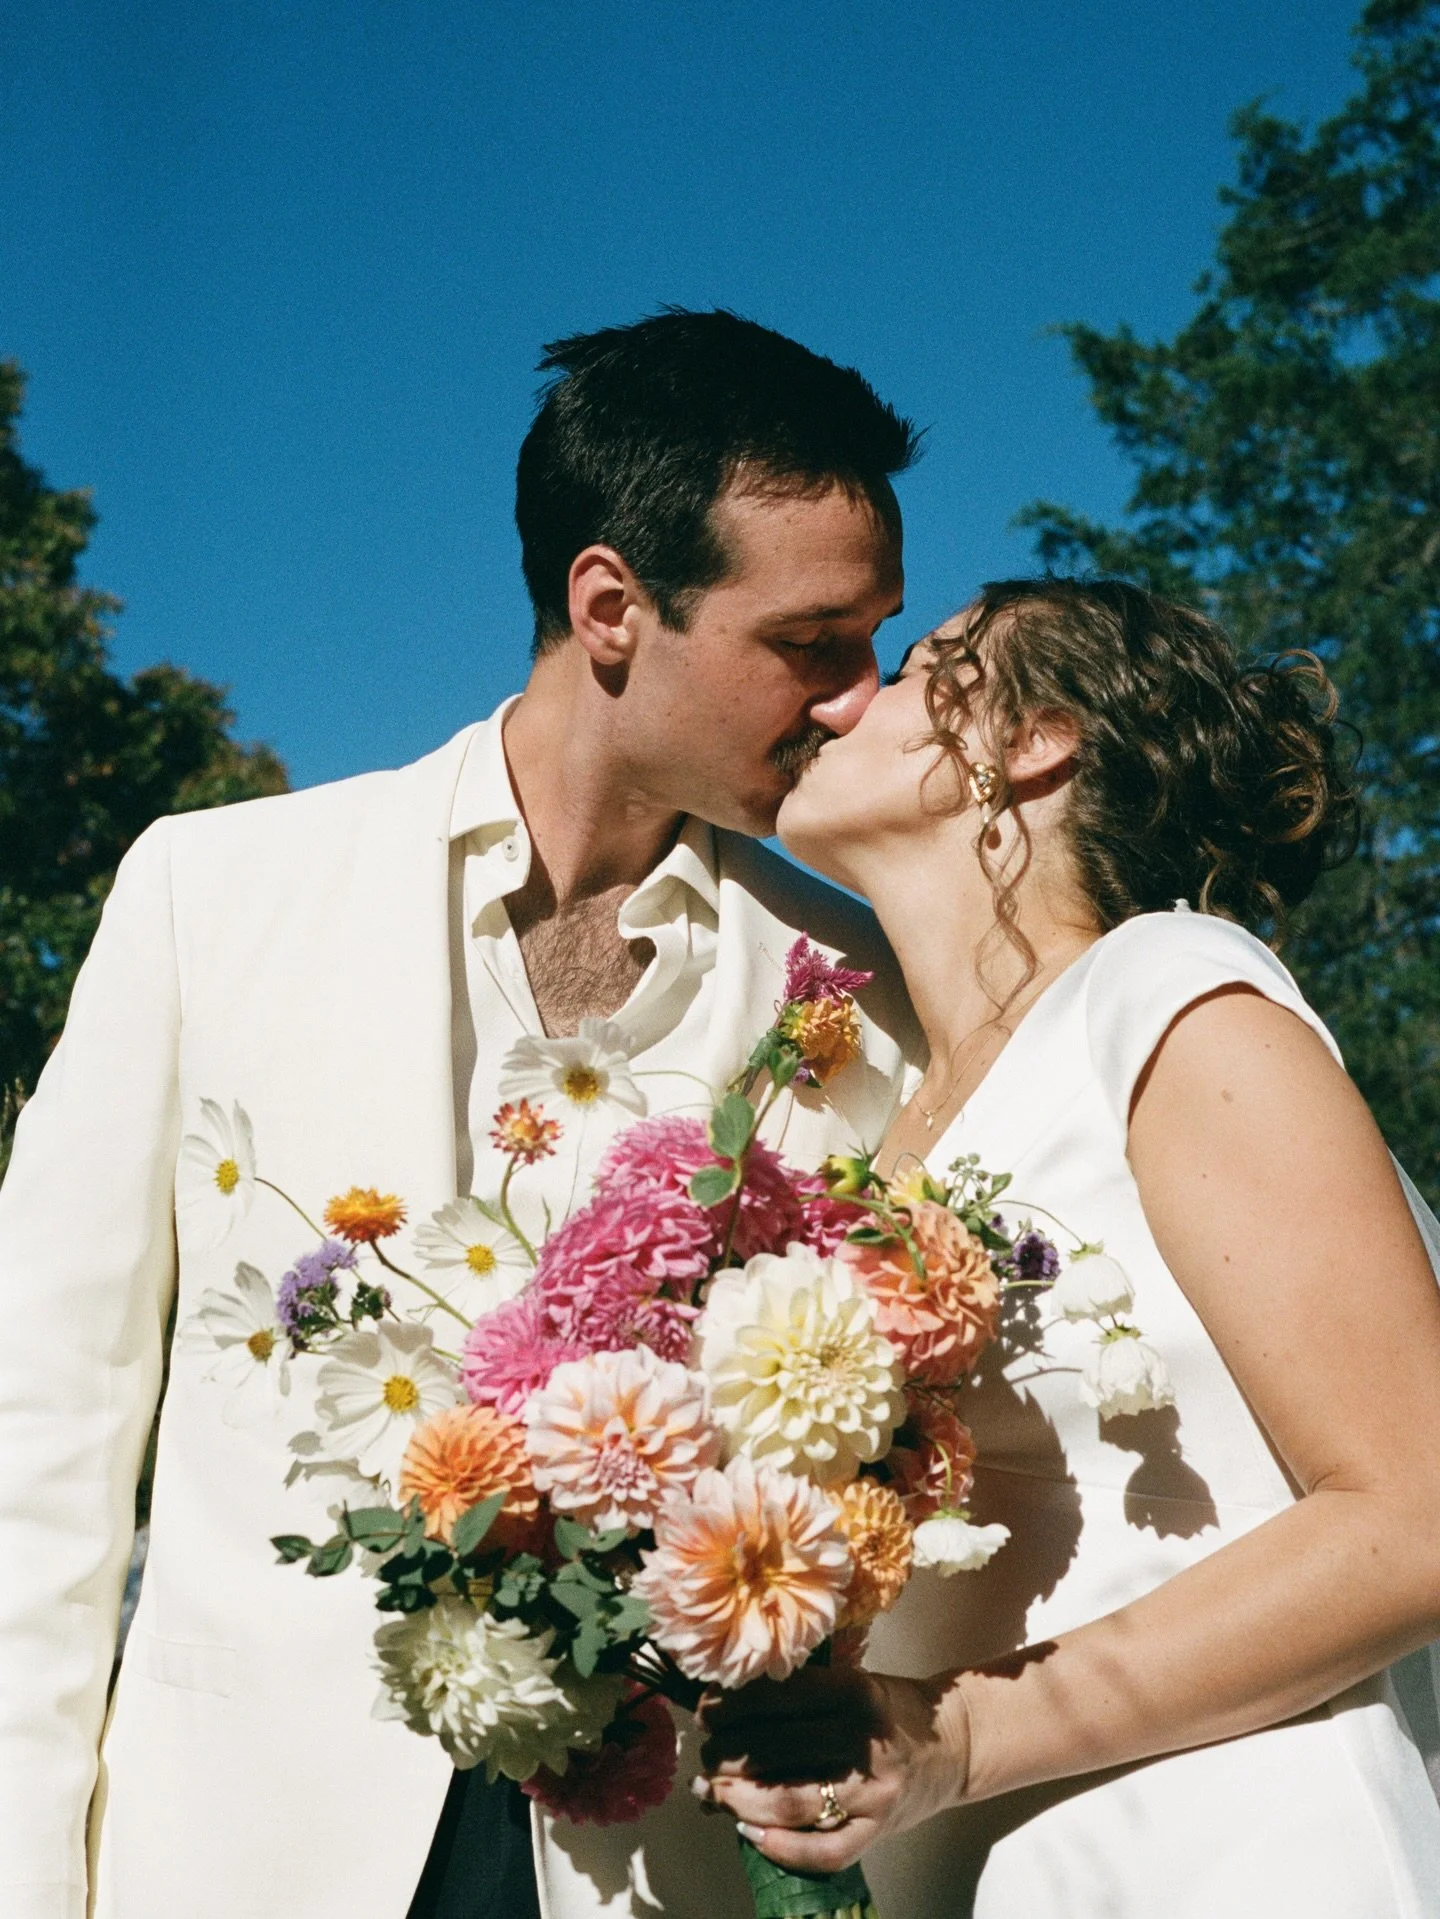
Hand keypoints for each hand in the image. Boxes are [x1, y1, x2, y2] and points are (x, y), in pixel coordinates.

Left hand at [693, 1664, 969, 1873]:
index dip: (734, 1707)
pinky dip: (783, 1848)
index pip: (780, 1698)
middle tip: (705, 1757)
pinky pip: (826, 1850)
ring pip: (792, 1801)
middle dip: (728, 1756)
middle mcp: (864, 1740)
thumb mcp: (851, 1682)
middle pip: (779, 1750)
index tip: (706, 1712)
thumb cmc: (887, 1710)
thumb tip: (725, 1711)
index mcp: (854, 1691)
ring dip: (741, 1801)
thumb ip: (800, 1696)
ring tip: (713, 1793)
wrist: (953, 1743)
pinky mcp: (881, 1829)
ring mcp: (874, 1790)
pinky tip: (750, 1834)